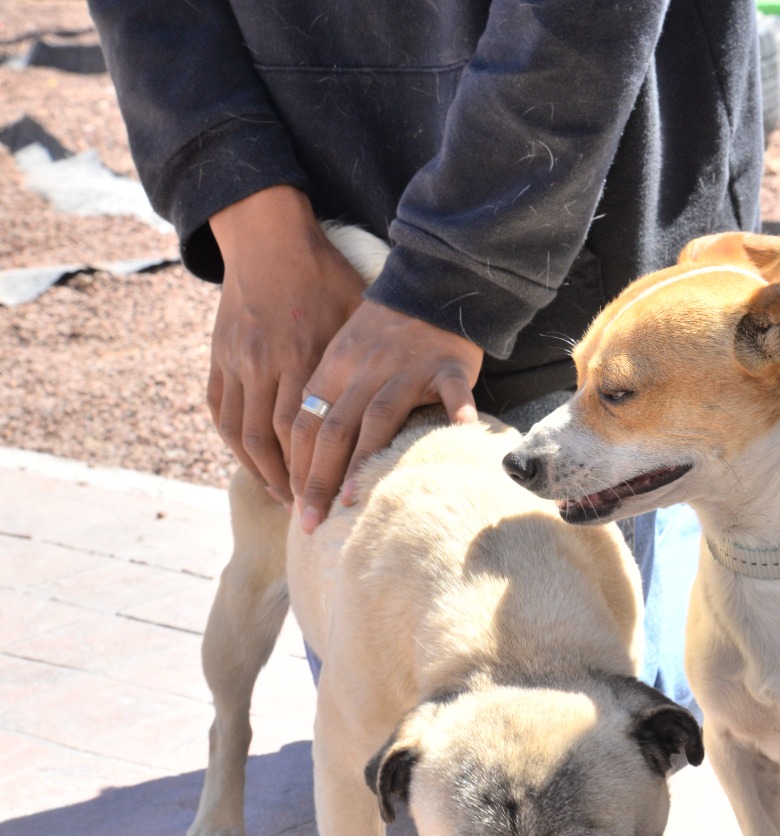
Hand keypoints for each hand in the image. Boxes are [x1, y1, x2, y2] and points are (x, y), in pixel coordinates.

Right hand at [209, 186, 366, 504]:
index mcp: (308, 353)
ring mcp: (238, 360)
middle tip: (309, 516)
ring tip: (284, 498)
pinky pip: (220, 411)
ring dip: (261, 471)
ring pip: (243, 432)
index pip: (312, 429)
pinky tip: (255, 465)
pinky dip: (236, 444)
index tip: (339, 498)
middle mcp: (267, 361)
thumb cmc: (327, 274)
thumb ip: (378, 358)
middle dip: (292, 483)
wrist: (268, 236)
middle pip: (276, 440)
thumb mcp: (361, 310)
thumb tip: (422, 395)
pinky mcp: (219, 355)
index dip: (323, 468)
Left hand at [290, 300, 482, 531]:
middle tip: (309, 523)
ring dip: (364, 460)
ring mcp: (407, 368)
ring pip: (379, 417)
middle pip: (333, 428)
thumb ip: (329, 392)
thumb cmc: (387, 329)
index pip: (305, 422)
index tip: (293, 505)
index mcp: (335, 367)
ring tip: (353, 500)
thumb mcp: (345, 352)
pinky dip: (458, 413)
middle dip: (317, 479)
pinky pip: (453, 392)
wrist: (431, 285)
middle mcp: (365, 369)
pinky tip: (461, 435)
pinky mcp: (447, 365)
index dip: (295, 466)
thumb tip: (305, 450)